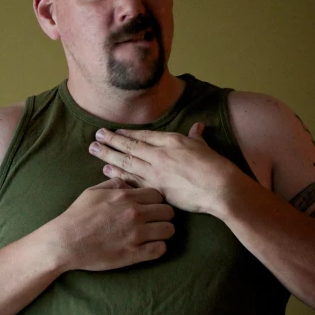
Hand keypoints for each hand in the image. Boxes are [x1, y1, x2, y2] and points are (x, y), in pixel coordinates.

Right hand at [50, 178, 174, 271]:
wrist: (66, 241)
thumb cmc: (77, 215)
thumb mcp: (93, 191)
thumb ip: (114, 184)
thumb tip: (128, 183)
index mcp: (127, 197)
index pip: (158, 195)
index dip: (156, 201)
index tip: (150, 207)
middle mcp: (136, 214)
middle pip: (168, 212)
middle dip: (163, 215)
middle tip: (154, 221)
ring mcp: (136, 235)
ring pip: (169, 230)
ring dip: (163, 232)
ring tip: (154, 234)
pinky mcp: (134, 254)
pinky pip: (160, 250)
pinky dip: (158, 248)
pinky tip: (149, 247)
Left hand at [88, 122, 235, 213]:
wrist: (220, 188)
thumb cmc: (215, 167)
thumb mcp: (204, 146)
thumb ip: (196, 137)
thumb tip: (197, 127)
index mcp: (171, 141)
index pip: (143, 135)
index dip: (127, 133)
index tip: (114, 131)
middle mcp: (160, 154)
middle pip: (130, 146)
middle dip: (111, 141)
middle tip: (95, 137)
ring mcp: (156, 171)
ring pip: (127, 161)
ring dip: (109, 155)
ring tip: (94, 150)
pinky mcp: (156, 188)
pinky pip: (132, 180)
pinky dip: (118, 175)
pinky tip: (106, 172)